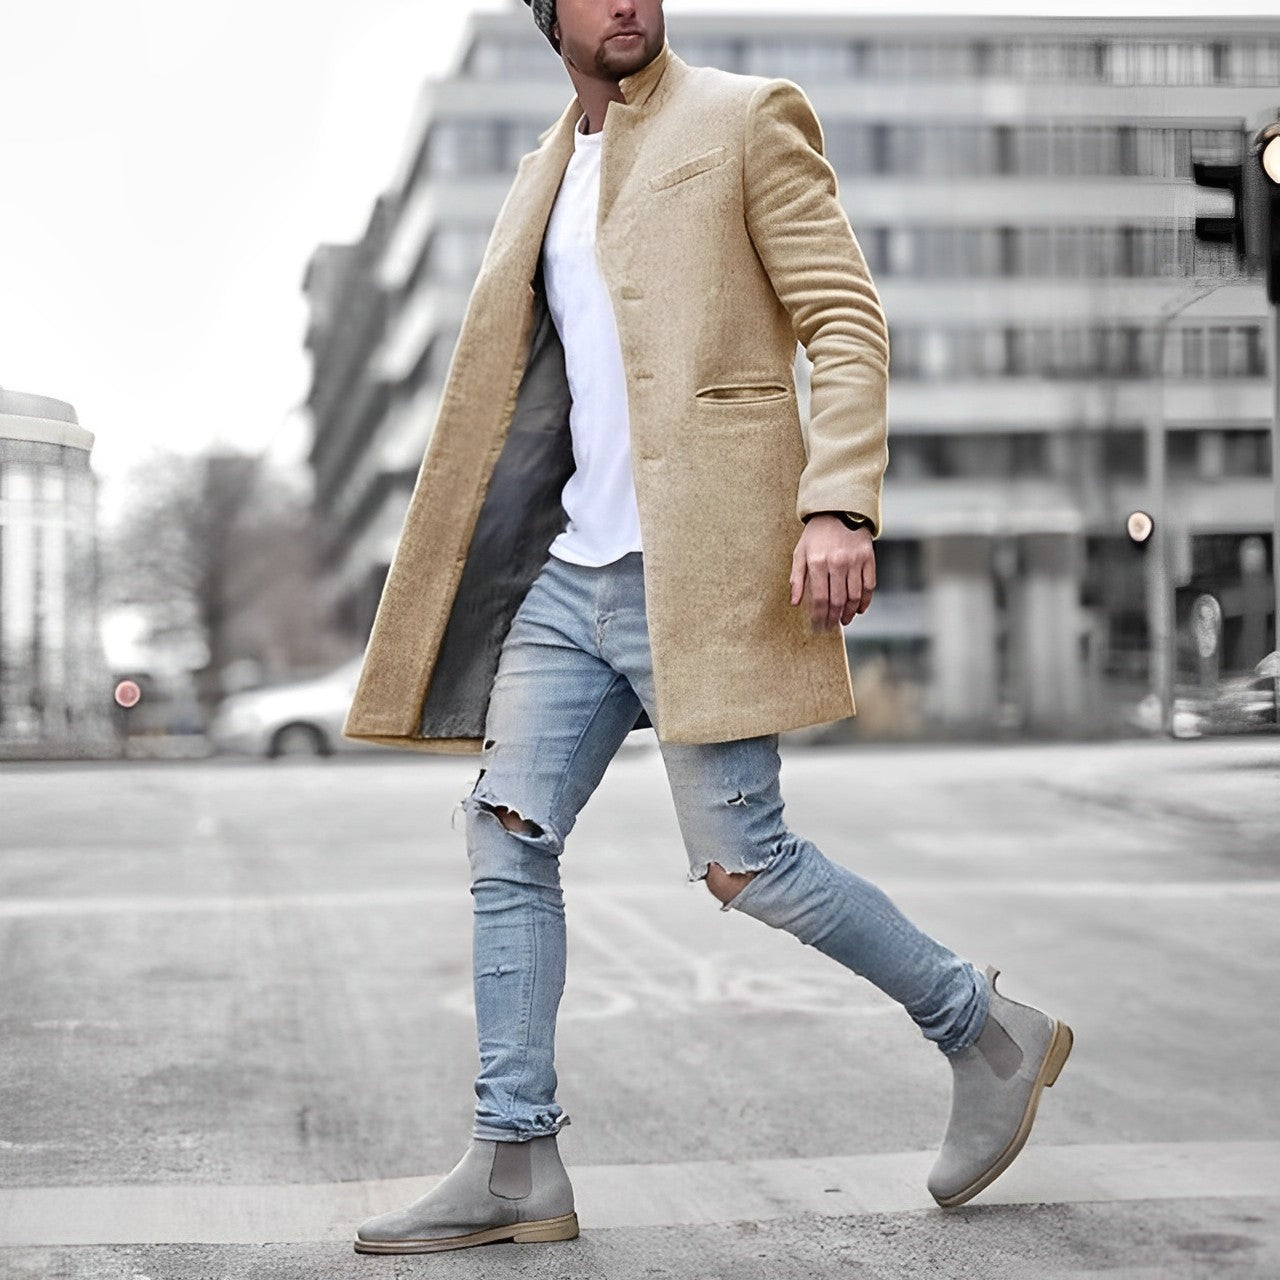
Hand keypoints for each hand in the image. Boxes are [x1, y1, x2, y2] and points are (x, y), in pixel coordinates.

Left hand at [790, 515, 875, 629]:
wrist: (839, 510)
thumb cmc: (816, 535)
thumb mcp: (800, 552)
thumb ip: (797, 578)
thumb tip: (795, 603)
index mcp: (817, 562)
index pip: (819, 598)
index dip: (819, 616)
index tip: (818, 626)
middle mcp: (837, 562)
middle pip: (837, 600)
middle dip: (833, 618)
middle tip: (831, 627)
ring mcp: (855, 560)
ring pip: (854, 596)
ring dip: (849, 613)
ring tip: (844, 620)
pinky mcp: (868, 558)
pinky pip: (869, 586)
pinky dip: (865, 601)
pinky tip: (859, 609)